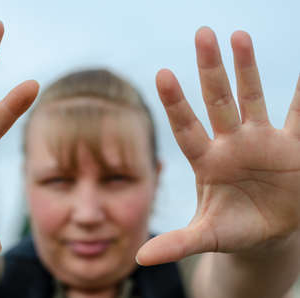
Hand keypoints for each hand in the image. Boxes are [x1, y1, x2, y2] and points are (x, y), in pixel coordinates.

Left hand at [137, 27, 299, 264]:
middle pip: (217, 100)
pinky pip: (298, 116)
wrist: (267, 230)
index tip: (162, 73)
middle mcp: (231, 143)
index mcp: (207, 161)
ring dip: (246, 68)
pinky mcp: (291, 146)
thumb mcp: (207, 237)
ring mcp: (261, 140)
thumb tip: (140, 258)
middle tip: (202, 34)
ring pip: (252, 98)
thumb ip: (177, 243)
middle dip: (210, 69)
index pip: (186, 127)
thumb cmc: (233, 229)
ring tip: (238, 35)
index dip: (175, 102)